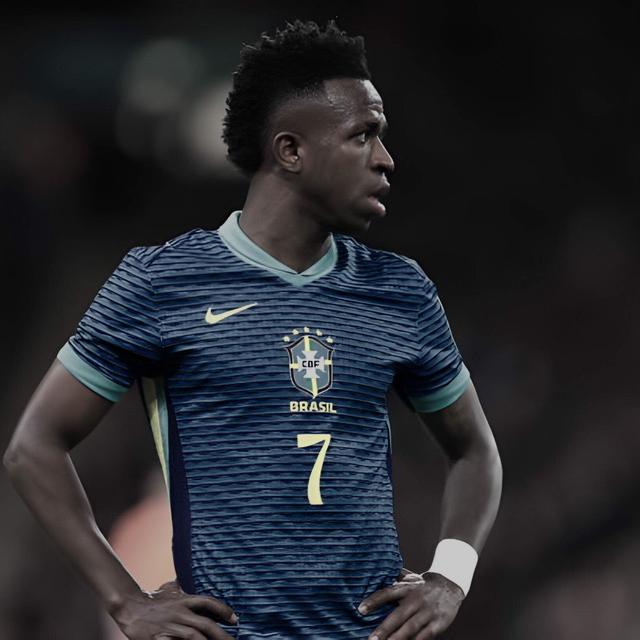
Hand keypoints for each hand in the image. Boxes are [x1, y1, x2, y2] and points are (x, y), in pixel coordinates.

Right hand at [110, 579, 237, 638]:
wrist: (129, 608)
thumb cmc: (152, 600)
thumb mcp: (170, 589)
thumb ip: (182, 585)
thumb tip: (188, 577)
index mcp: (184, 600)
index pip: (208, 602)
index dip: (223, 610)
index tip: (236, 619)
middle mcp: (179, 612)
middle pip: (205, 624)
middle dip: (222, 635)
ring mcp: (169, 627)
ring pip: (193, 637)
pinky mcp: (158, 639)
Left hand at [358, 571, 463, 639]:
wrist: (450, 585)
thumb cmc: (423, 584)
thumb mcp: (409, 578)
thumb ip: (393, 579)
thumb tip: (372, 576)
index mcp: (407, 588)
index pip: (388, 593)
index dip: (374, 600)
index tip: (361, 609)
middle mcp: (416, 599)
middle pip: (398, 615)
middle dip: (384, 628)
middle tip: (371, 639)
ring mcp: (427, 612)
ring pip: (410, 628)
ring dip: (397, 639)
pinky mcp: (437, 624)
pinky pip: (424, 636)